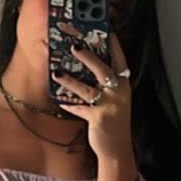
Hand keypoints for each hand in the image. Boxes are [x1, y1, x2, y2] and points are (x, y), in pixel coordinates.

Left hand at [51, 32, 131, 161]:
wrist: (117, 149)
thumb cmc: (114, 122)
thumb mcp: (116, 100)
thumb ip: (106, 86)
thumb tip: (87, 68)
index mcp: (124, 86)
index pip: (120, 61)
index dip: (113, 46)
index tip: (107, 31)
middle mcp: (118, 93)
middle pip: (103, 70)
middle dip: (88, 57)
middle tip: (74, 46)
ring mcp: (109, 106)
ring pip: (87, 89)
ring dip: (70, 81)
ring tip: (57, 73)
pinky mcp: (98, 118)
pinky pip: (79, 108)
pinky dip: (69, 105)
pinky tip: (60, 101)